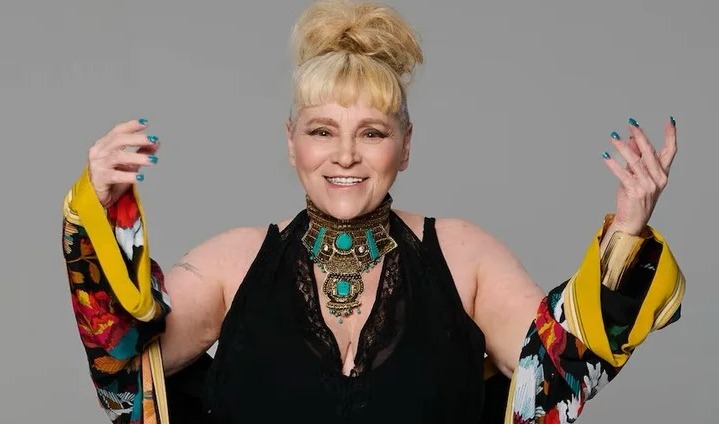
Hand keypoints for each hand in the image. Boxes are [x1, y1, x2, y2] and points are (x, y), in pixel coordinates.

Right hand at [87, 118, 159, 208]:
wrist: (97, 197)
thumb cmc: (112, 179)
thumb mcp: (130, 164)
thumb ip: (141, 152)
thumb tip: (156, 142)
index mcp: (104, 145)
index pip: (117, 131)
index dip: (131, 126)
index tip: (145, 123)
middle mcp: (99, 152)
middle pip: (118, 140)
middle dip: (137, 139)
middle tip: (153, 139)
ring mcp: (97, 165)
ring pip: (118, 157)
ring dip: (137, 157)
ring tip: (153, 160)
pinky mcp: (99, 179)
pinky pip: (115, 176)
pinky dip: (128, 176)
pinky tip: (140, 177)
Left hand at [602, 117, 677, 235]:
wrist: (632, 221)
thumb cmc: (634, 197)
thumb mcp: (637, 176)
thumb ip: (636, 158)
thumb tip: (631, 139)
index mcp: (663, 174)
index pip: (671, 151)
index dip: (671, 135)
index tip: (670, 120)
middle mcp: (659, 179)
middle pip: (650, 152)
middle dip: (640, 136)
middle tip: (631, 123)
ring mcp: (648, 185)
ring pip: (635, 161)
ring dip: (622, 148)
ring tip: (613, 137)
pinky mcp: (636, 191)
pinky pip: (623, 174)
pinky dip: (613, 164)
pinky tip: (605, 156)